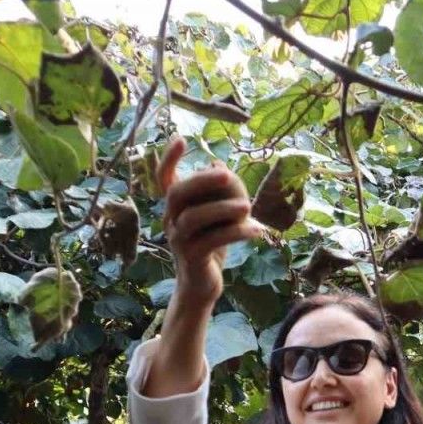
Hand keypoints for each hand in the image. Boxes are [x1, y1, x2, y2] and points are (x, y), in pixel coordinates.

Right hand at [158, 137, 262, 305]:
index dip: (169, 159)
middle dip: (202, 180)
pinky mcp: (192, 258)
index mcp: (176, 207)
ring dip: (223, 208)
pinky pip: (212, 240)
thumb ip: (217, 194)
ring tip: (249, 207)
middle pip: (177, 193)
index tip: (180, 138)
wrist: (202, 285)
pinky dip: (237, 233)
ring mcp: (178, 240)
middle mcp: (171, 220)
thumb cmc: (210, 245)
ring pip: (194, 217)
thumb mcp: (215, 218)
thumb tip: (219, 167)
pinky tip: (258, 230)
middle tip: (228, 175)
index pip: (164, 179)